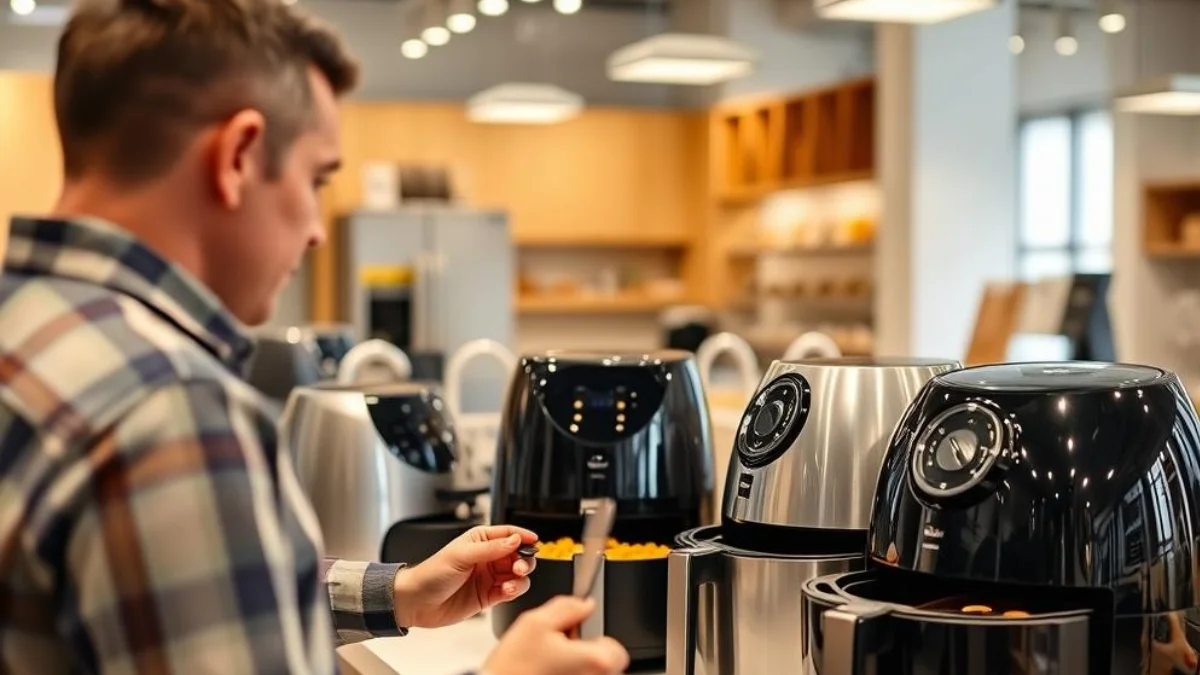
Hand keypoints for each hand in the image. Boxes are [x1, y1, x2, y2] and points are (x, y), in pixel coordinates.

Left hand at [393, 525, 537, 628]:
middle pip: (518, 555)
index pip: (508, 534)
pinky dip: (514, 591)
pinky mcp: (489, 596)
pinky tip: (507, 590)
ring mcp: (489, 577)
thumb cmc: (431, 573)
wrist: (416, 602)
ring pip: (518, 574)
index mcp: (480, 540)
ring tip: (512, 580)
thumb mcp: (461, 555)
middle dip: (524, 559)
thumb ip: (490, 549)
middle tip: (520, 566)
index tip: (535, 541)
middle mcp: (488, 557)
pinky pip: (510, 591)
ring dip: (520, 577)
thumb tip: (515, 540)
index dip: (523, 536)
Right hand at [483, 596, 629, 674]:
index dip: (595, 638)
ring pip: (589, 674)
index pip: (616, 648)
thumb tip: (585, 604)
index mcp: (597, 661)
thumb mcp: (537, 622)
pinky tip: (546, 674)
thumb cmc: (514, 667)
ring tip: (548, 664)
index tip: (576, 636)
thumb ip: (568, 607)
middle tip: (557, 649)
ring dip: (575, 666)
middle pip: (604, 663)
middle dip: (584, 652)